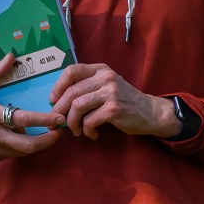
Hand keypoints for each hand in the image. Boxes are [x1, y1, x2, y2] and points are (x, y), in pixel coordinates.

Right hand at [0, 53, 64, 163]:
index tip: (58, 118)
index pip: (22, 120)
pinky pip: (12, 155)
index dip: (43, 119)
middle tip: (60, 130)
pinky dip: (22, 147)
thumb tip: (11, 57)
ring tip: (49, 132)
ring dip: (38, 144)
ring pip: (22, 152)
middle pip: (28, 145)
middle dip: (48, 140)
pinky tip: (27, 137)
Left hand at [48, 63, 179, 139]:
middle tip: (58, 122)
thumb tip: (58, 101)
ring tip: (77, 131)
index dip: (58, 86)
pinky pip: (89, 121)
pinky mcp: (114, 109)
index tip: (53, 101)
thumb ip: (87, 87)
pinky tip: (92, 134)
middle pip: (71, 92)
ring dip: (72, 123)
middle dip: (60, 110)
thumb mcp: (107, 86)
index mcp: (100, 69)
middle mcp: (105, 77)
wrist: (149, 112)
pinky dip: (87, 131)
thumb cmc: (124, 100)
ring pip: (77, 107)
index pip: (72, 71)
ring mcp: (110, 92)